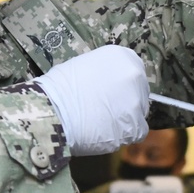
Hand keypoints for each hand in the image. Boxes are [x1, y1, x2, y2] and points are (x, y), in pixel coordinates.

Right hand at [34, 45, 149, 155]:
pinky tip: (108, 133)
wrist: (53, 110)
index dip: (123, 86)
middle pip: (139, 93)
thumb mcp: (85, 66)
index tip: (112, 94)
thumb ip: (105, 73)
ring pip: (138, 114)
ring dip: (124, 119)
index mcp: (124, 57)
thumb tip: (109, 85)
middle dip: (126, 102)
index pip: (133, 73)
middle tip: (106, 110)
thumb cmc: (61, 86)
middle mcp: (135, 77)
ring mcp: (136, 102)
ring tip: (102, 122)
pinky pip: (137, 132)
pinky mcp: (134, 126)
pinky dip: (124, 135)